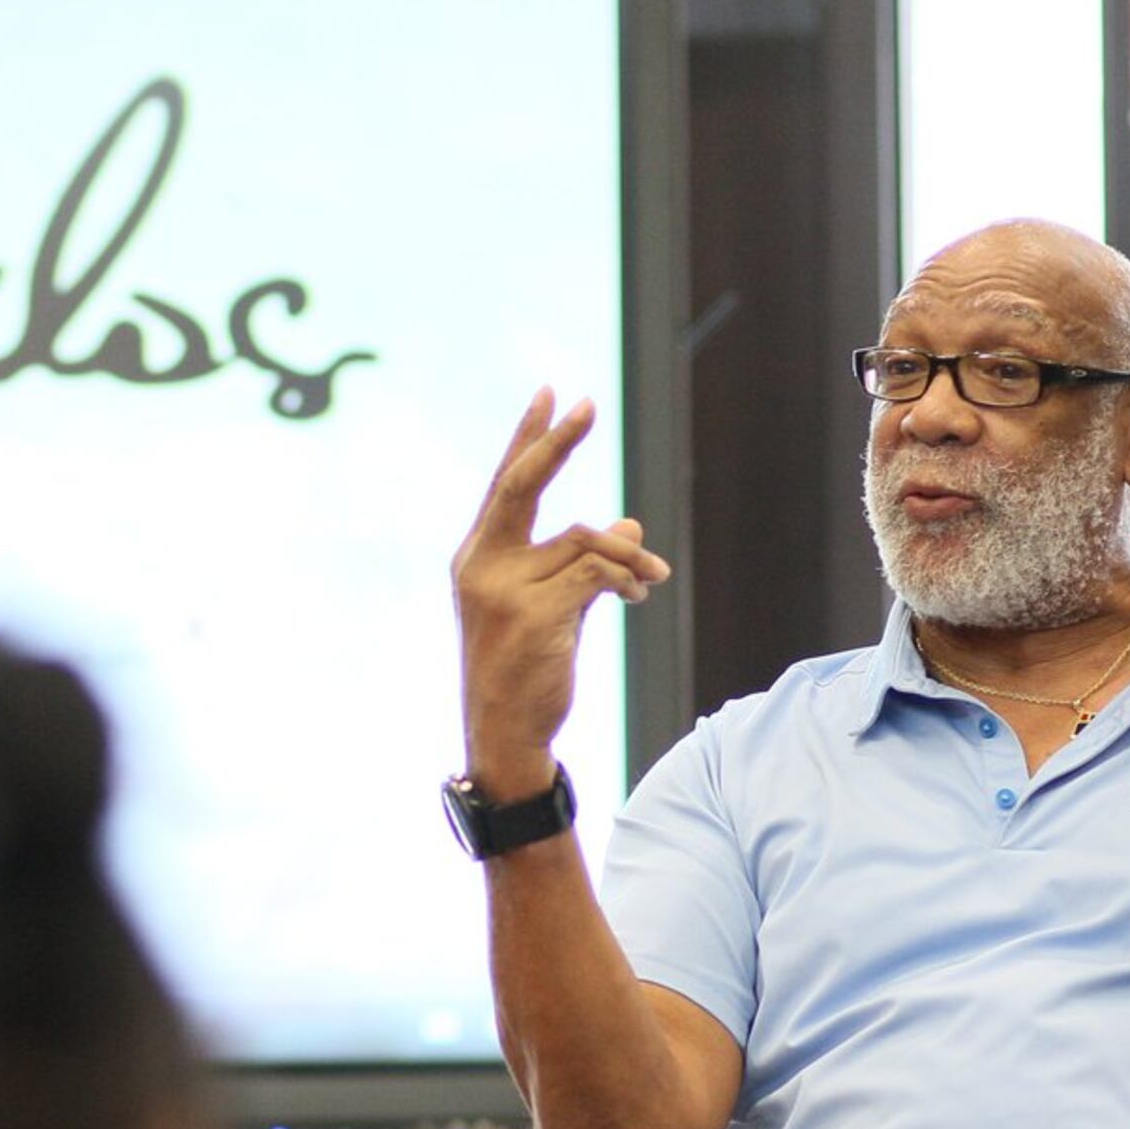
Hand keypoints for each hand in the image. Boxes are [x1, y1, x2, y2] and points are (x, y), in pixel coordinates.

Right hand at [452, 392, 668, 796]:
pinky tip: (640, 594)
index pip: (505, 485)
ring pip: (583, 537)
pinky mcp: (535, 613)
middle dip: (555, 441)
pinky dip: (627, 577)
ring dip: (628, 553)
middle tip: (585, 404)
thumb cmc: (526, 671)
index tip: (551, 395)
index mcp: (477, 558)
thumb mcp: (553, 608)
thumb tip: (630, 522)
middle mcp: (481, 564)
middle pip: (522, 484)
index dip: (529, 438)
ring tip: (652, 576)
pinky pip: (598, 572)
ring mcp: (504, 588)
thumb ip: (581, 564)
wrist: (506, 733)